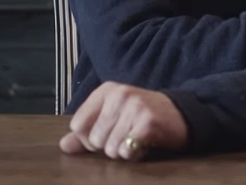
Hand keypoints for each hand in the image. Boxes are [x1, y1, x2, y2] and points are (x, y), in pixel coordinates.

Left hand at [60, 82, 188, 160]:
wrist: (181, 114)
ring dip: (122, 151)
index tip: (108, 132)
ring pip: (109, 148)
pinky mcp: (148, 122)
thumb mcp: (113, 117)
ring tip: (136, 138)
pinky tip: (144, 143)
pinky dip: (134, 154)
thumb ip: (87, 131)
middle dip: (108, 145)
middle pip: (93, 139)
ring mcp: (135, 106)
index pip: (78, 125)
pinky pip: (126, 151)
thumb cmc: (143, 116)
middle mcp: (120, 94)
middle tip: (127, 135)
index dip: (89, 138)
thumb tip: (64, 145)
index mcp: (106, 91)